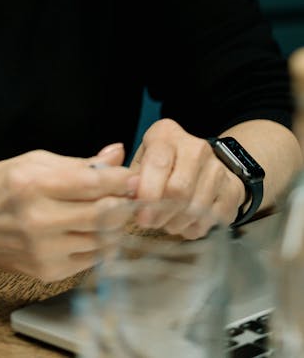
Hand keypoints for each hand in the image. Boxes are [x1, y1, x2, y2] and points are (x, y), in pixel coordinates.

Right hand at [0, 143, 137, 281]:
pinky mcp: (47, 272)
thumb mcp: (33, 162)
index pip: (94, 184)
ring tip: (110, 211)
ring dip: (114, 225)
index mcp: (34, 185)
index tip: (132, 177)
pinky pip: (90, 259)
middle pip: (104, 214)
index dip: (120, 180)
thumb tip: (116, 154)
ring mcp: (44, 251)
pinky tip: (90, 230)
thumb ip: (78, 163)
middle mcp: (40, 221)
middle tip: (129, 195)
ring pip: (102, 240)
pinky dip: (98, 243)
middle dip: (124, 203)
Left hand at [130, 118, 245, 237]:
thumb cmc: (161, 165)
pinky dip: (195, 228)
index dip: (148, 193)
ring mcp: (218, 168)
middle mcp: (196, 146)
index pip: (158, 163)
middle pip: (179, 190)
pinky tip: (186, 224)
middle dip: (161, 213)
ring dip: (177, 223)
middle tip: (150, 222)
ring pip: (196, 208)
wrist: (203, 165)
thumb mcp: (142, 162)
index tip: (140, 214)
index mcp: (167, 134)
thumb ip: (132, 176)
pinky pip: (213, 219)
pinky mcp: (233, 189)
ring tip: (167, 222)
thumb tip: (129, 192)